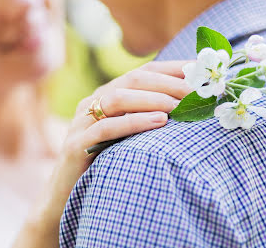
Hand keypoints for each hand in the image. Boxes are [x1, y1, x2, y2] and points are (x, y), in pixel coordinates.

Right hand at [51, 60, 191, 205]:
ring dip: (151, 99)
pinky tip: (158, 122)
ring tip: (178, 106)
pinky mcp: (76, 145)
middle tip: (194, 91)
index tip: (199, 71)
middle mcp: (93, 103)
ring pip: (117, 98)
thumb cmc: (104, 164)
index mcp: (106, 96)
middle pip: (132, 80)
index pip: (142, 72)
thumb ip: (147, 118)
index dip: (171, 69)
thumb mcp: (127, 137)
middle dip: (166, 82)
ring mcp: (82, 122)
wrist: (65, 197)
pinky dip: (133, 121)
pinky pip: (106, 127)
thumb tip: (188, 108)